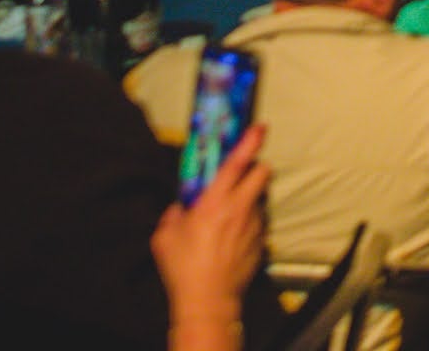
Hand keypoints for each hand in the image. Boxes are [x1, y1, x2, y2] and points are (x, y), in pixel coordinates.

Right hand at [152, 125, 270, 347]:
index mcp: (215, 201)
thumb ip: (174, 213)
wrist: (208, 301)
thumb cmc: (182, 267)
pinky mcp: (261, 243)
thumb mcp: (165, 235)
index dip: (250, 141)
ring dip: (250, 198)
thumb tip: (181, 206)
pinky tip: (233, 238)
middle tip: (242, 173)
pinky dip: (249, 223)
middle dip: (256, 167)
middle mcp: (240, 208)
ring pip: (261, 199)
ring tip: (230, 215)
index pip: (237, 163)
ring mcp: (254, 226)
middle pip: (263, 173)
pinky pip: (258, 223)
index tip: (260, 127)